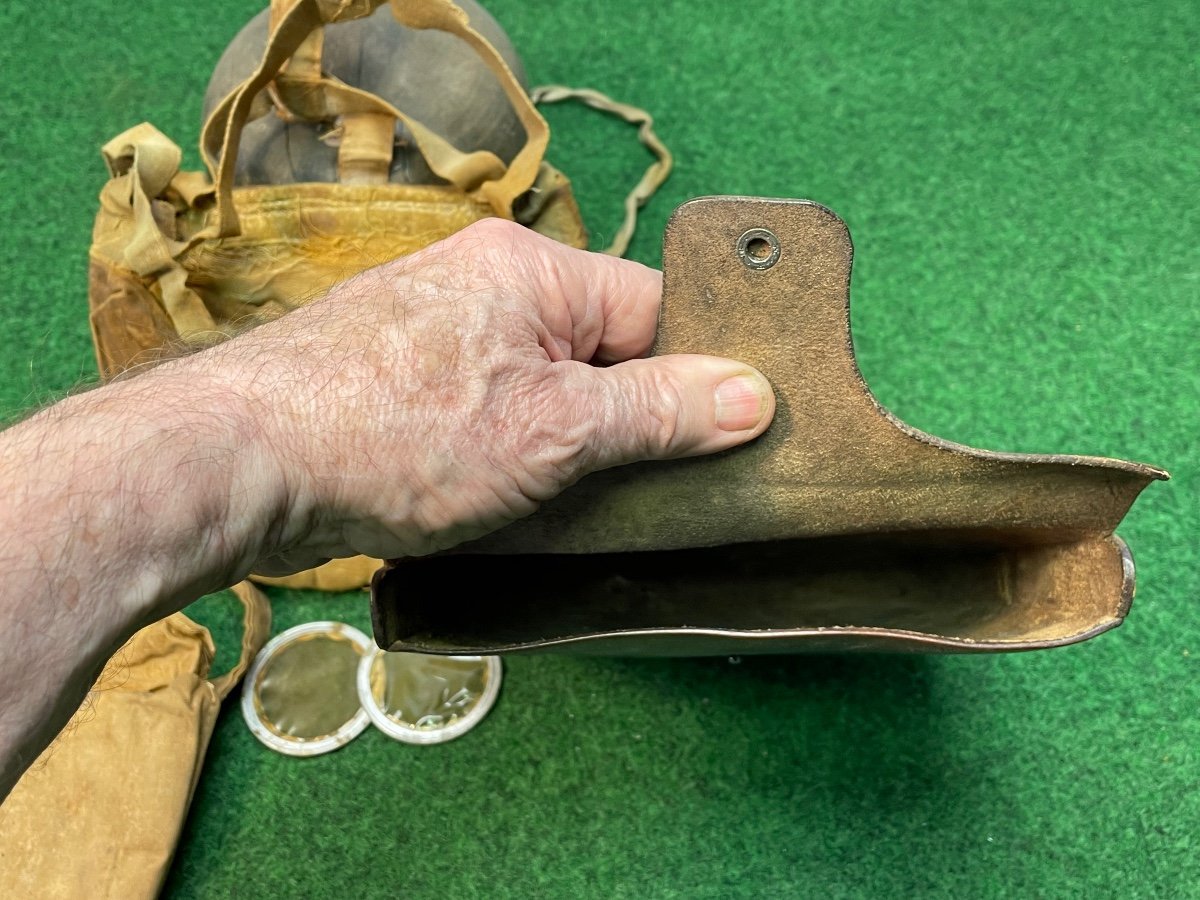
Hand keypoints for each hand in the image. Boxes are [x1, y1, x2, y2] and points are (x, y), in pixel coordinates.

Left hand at [218, 218, 775, 573]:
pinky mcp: (414, 391)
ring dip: (572, 454)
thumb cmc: (391, 433)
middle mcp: (489, 290)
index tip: (726, 439)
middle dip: (628, 425)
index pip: (656, 309)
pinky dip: (519, 463)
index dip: (695, 374)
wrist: (242, 468)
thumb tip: (755, 394)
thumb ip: (659, 411)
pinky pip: (499, 419)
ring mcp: (446, 341)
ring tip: (581, 508)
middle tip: (653, 491)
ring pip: (551, 397)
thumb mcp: (553, 430)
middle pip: (604, 356)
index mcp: (532, 270)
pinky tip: (523, 509)